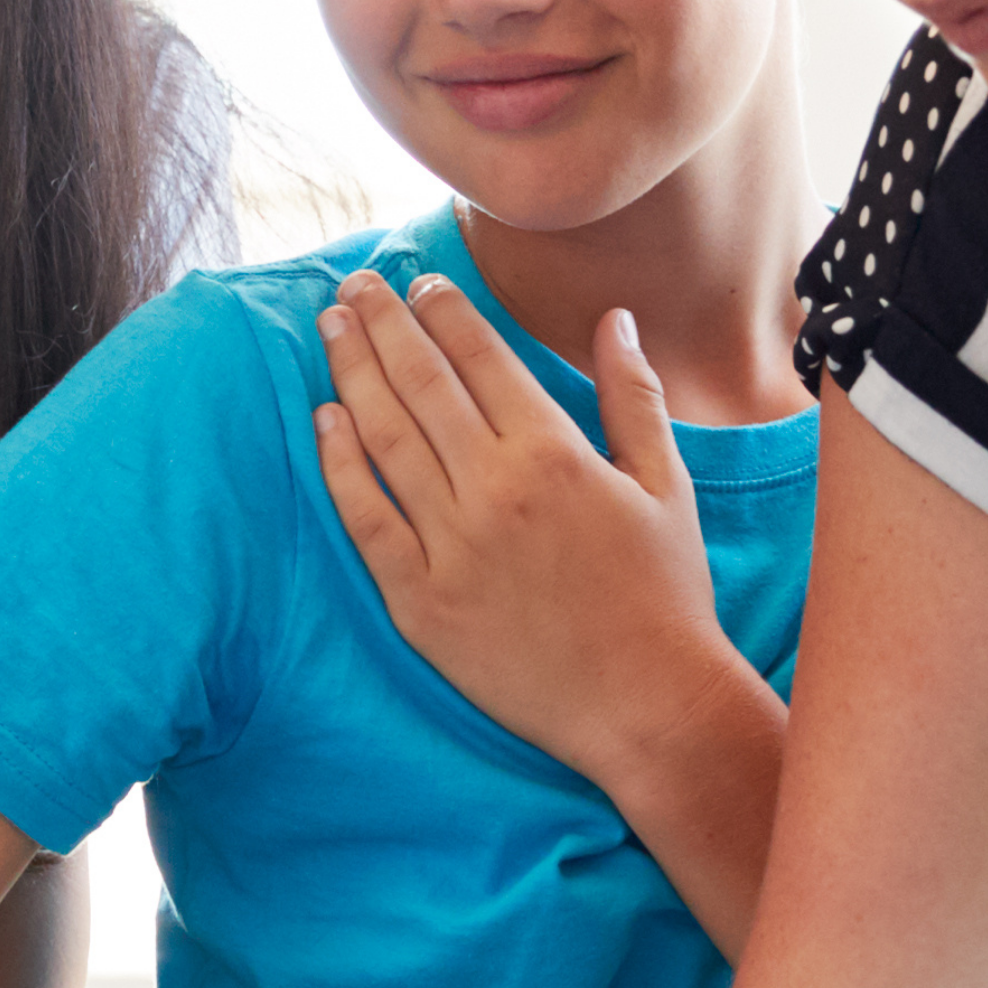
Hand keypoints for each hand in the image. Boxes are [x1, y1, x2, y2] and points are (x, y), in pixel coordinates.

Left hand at [311, 274, 759, 793]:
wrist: (646, 705)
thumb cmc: (665, 594)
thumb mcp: (665, 485)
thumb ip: (633, 397)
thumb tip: (615, 319)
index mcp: (554, 453)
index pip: (480, 358)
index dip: (443, 311)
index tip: (418, 282)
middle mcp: (495, 490)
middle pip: (421, 384)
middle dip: (383, 323)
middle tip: (353, 282)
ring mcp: (452, 547)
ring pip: (385, 439)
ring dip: (351, 374)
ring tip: (330, 326)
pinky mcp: (421, 603)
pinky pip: (367, 520)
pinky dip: (340, 466)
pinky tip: (323, 421)